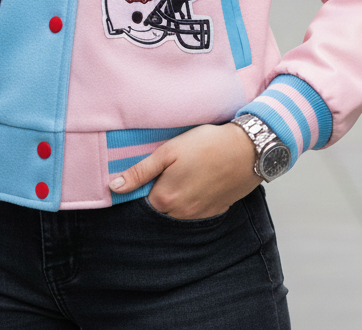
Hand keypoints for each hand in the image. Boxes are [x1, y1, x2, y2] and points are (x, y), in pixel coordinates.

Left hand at [108, 122, 261, 219]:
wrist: (247, 150)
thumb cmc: (206, 146)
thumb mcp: (168, 151)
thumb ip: (140, 172)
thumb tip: (114, 186)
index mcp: (165, 199)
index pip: (141, 201)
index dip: (141, 186)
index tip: (147, 172)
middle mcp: (180, 214)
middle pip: (159, 208)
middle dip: (159, 192)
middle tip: (168, 169)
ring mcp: (199, 215)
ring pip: (177, 211)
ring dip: (176, 197)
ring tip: (185, 173)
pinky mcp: (214, 211)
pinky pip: (195, 211)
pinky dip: (193, 199)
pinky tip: (199, 180)